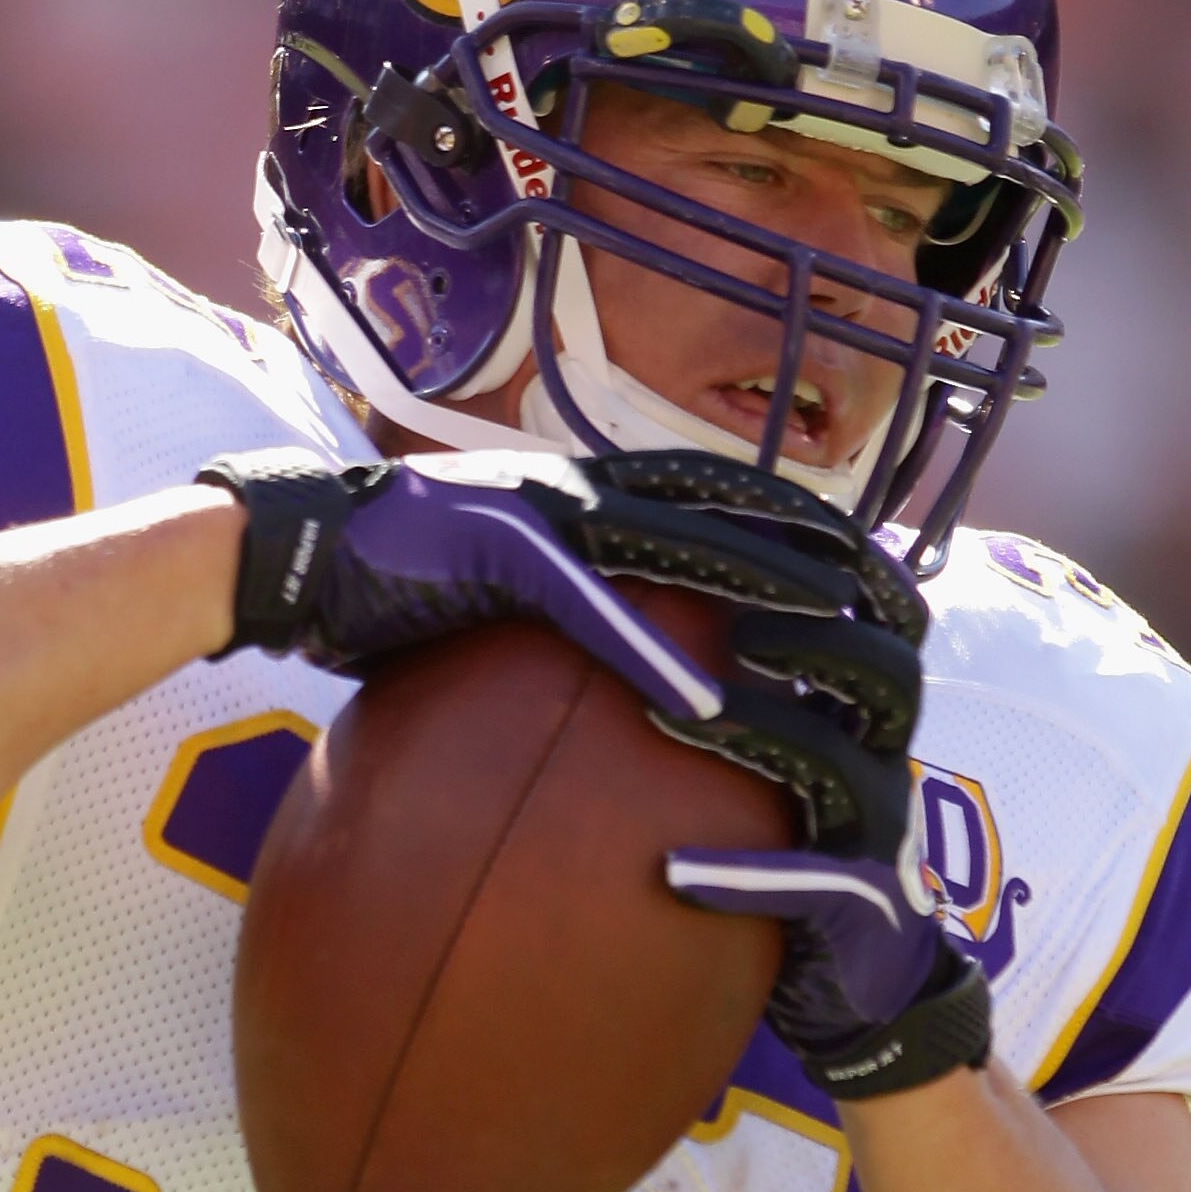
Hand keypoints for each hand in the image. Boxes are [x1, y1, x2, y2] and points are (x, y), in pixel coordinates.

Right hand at [193, 444, 888, 726]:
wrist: (282, 551)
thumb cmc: (378, 584)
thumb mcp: (491, 590)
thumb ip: (567, 612)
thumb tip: (621, 668)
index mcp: (591, 489)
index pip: (727, 495)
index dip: (810, 527)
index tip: (884, 571)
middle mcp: (583, 483)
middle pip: (736, 505)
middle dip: (828, 552)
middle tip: (908, 606)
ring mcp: (544, 509)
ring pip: (687, 543)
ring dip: (771, 594)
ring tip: (846, 646)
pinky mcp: (495, 550)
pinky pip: (592, 609)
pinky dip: (649, 656)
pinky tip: (704, 707)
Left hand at [658, 603, 993, 1098]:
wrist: (857, 977)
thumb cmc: (791, 838)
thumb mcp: (771, 743)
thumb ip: (719, 666)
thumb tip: (615, 580)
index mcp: (863, 706)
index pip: (868, 603)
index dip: (812, 555)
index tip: (716, 509)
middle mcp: (885, 757)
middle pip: (882, 670)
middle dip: (806, 632)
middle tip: (713, 607)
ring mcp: (880, 836)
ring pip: (845, 770)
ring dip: (765, 732)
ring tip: (676, 716)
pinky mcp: (862, 912)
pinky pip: (813, 889)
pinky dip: (744, 879)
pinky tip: (670, 875)